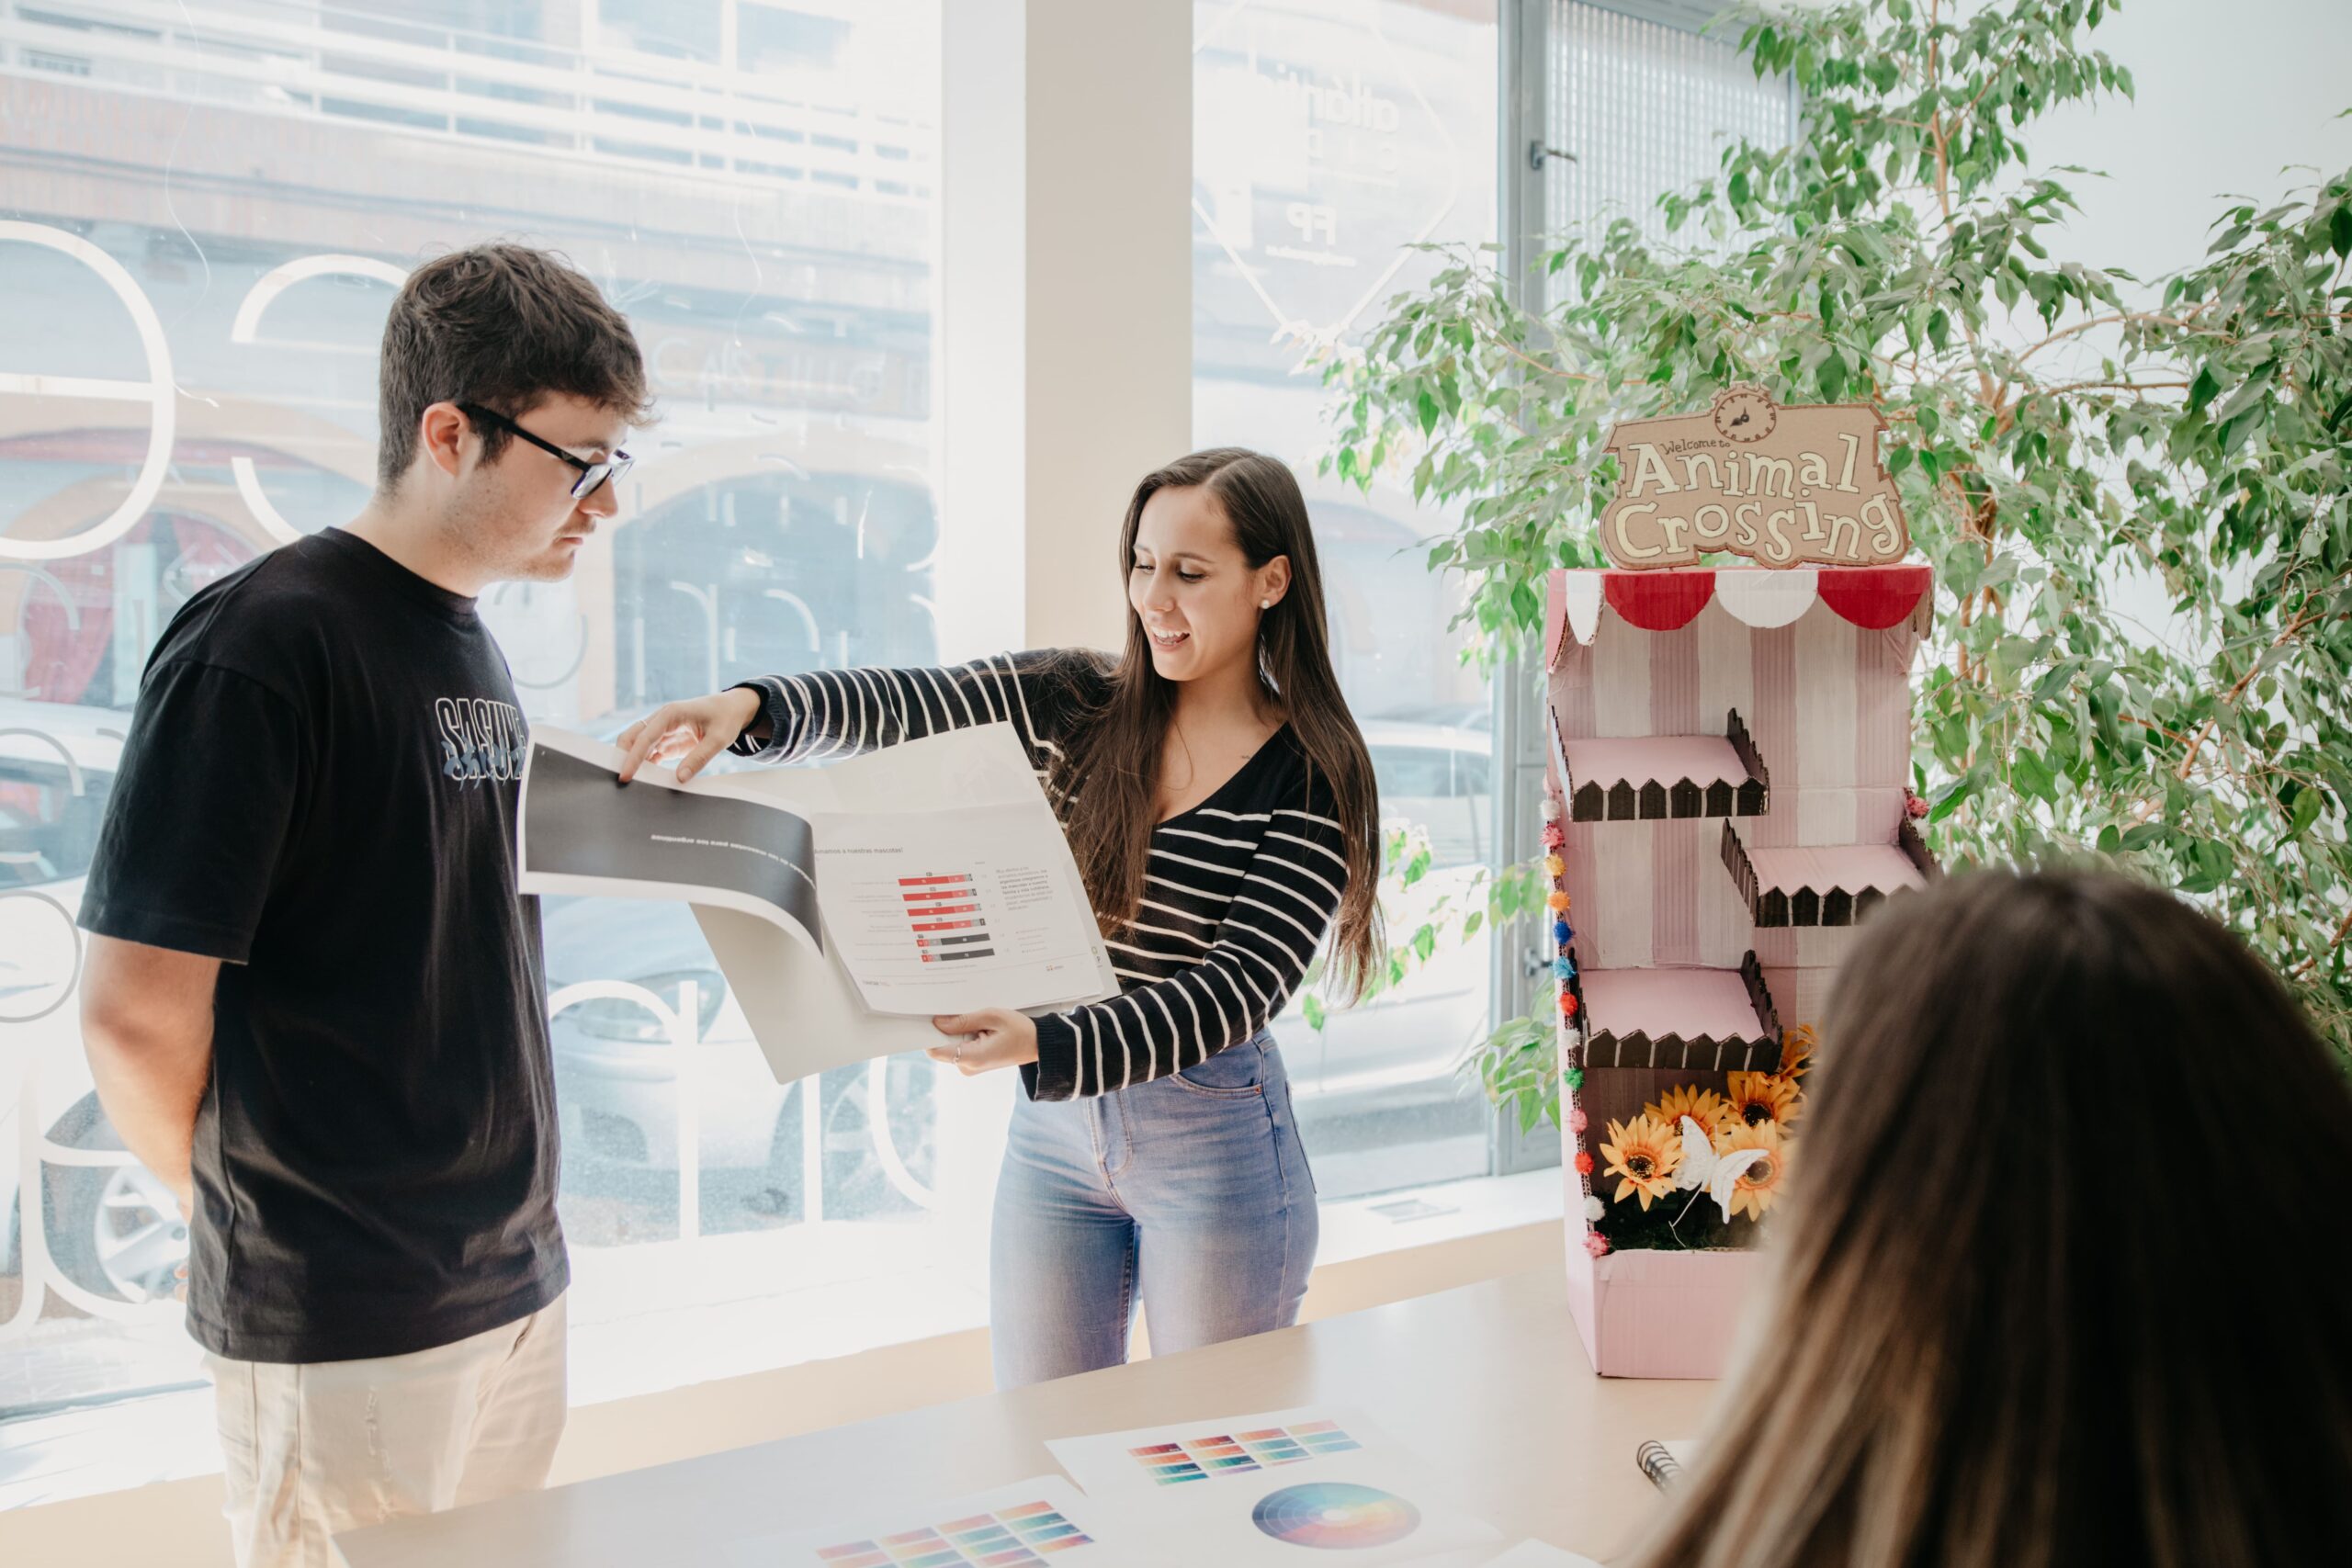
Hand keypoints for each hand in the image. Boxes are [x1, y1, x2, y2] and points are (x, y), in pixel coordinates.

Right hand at [616, 688, 764, 783]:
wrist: (733, 709)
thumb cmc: (726, 719)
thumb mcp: (719, 739)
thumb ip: (699, 758)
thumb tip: (679, 779)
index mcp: (671, 713)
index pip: (645, 737)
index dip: (633, 757)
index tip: (625, 776)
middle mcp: (662, 719)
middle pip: (633, 737)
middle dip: (623, 756)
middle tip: (620, 780)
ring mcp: (663, 730)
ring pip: (639, 746)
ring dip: (634, 763)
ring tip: (632, 785)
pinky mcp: (667, 740)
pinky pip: (650, 753)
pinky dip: (646, 766)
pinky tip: (647, 780)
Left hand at [927, 1009, 1038, 1075]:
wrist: (1038, 1044)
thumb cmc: (1019, 1030)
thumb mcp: (991, 1016)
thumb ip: (963, 1020)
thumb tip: (938, 1022)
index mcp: (971, 1057)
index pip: (935, 1050)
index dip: (928, 1034)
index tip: (927, 1019)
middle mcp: (968, 1067)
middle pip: (941, 1047)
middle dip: (945, 1029)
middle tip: (958, 1012)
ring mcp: (970, 1067)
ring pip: (950, 1046)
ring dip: (957, 1031)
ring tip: (976, 1021)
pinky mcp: (974, 1063)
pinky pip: (960, 1047)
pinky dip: (964, 1036)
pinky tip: (979, 1027)